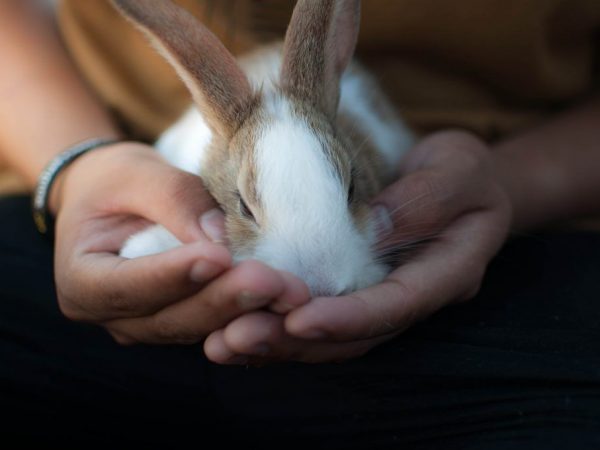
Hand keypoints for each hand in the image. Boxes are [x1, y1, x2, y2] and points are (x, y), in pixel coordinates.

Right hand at [53, 142, 309, 344]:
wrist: (114, 198)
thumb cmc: (116, 181)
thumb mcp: (135, 174)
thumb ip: (173, 200)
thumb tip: (220, 238)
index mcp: (82, 280)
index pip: (127, 286)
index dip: (174, 275)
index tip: (218, 258)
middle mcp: (112, 316)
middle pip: (170, 317)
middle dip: (225, 300)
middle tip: (273, 281)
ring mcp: (148, 324)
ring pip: (199, 328)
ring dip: (246, 311)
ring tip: (290, 293)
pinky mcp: (180, 320)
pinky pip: (215, 324)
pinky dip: (249, 314)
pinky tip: (284, 301)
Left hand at [204, 130, 511, 363]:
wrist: (460, 182)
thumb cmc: (465, 173)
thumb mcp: (460, 172)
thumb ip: (424, 200)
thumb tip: (368, 227)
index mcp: (445, 275)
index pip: (395, 306)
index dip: (348, 318)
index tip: (298, 321)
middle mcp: (408, 298)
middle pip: (353, 335)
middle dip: (294, 341)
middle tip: (235, 339)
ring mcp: (379, 296)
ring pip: (329, 335)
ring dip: (276, 341)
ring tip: (221, 342)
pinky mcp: (354, 288)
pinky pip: (316, 313)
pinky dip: (276, 323)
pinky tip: (231, 325)